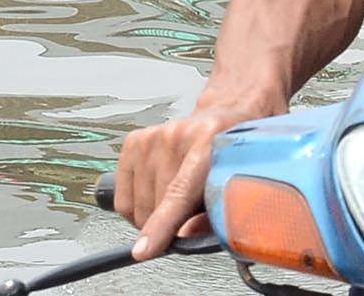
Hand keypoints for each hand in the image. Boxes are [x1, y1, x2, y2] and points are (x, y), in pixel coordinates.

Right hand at [116, 103, 272, 259]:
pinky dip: (137, 207)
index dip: (161, 225)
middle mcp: (177, 135)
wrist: (228, 114)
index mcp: (210, 142)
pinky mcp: (134, 140)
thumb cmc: (235, 151)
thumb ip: (215, 214)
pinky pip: (123, 198)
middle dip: (168, 225)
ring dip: (153, 216)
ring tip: (177, 199)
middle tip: (190, 213)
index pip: (180, 192)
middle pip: (154, 207)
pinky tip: (158, 194)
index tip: (145, 250)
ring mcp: (153, 136)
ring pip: (136, 207)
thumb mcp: (240, 182)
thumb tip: (184, 237)